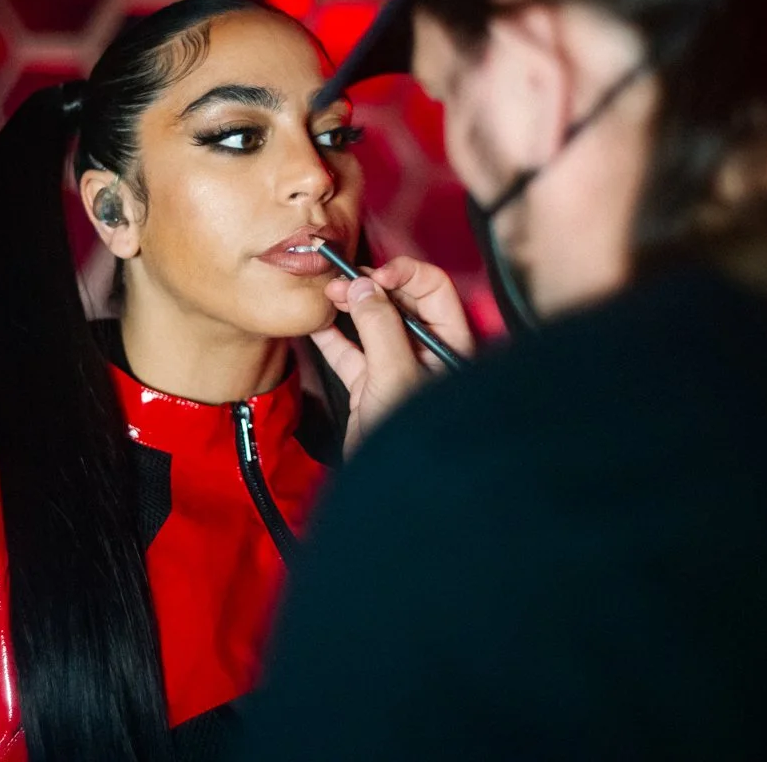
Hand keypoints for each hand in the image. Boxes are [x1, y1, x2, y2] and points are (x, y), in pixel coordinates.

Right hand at [309, 256, 474, 456]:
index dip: (405, 275)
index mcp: (450, 346)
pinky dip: (332, 335)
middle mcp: (427, 354)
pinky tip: (316, 321)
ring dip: (348, 305)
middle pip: (401, 302)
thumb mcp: (394, 375)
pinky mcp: (371, 386)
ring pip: (372, 323)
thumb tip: (364, 287)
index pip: (434, 290)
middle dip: (371, 286)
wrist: (391, 493)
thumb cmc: (413, 444)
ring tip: (326, 295)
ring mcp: (397, 368)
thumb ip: (380, 327)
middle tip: (342, 280)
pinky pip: (350, 351)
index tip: (374, 273)